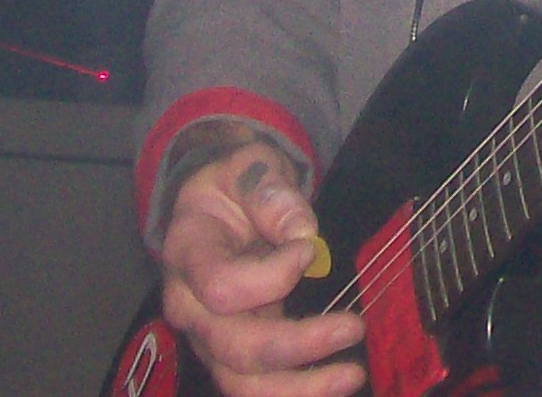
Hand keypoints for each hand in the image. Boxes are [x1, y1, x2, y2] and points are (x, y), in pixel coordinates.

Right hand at [158, 127, 363, 396]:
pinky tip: (336, 381)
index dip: (269, 277)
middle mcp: (190, 307)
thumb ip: (270, 192)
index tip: (309, 250)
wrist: (214, 206)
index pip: (220, 286)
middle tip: (353, 326)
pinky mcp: (233, 353)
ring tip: (352, 374)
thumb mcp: (249, 166)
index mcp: (188, 255)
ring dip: (299, 388)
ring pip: (241, 383)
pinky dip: (295, 392)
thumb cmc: (233, 185)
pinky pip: (257, 387)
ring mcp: (209, 336)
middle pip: (233, 347)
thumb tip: (303, 232)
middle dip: (297, 345)